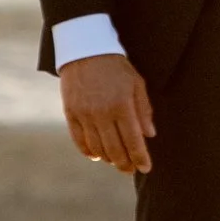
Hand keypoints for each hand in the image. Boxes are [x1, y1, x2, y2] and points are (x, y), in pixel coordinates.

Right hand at [60, 51, 155, 171]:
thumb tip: (149, 135)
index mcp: (122, 106)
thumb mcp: (137, 83)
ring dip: (107, 159)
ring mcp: (84, 115)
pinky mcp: (70, 113)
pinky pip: (79, 140)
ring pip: (96, 148)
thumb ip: (144, 110)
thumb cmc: (116, 67)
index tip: (146, 168)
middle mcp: (102, 113)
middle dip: (125, 164)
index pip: (133, 140)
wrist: (85, 50)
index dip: (140, 158)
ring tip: (116, 162)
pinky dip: (88, 151)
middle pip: (114, 149)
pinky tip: (96, 155)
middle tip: (130, 170)